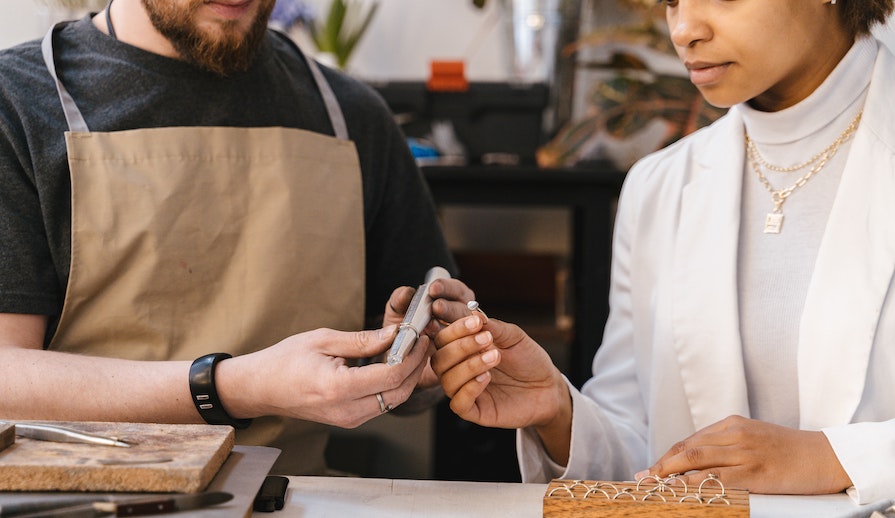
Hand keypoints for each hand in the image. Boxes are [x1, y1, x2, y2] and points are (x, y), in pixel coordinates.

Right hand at [218, 325, 431, 428]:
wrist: (261, 388)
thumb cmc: (284, 361)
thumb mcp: (323, 339)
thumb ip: (362, 340)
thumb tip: (395, 335)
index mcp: (339, 388)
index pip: (392, 375)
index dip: (412, 355)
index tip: (419, 336)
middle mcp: (347, 410)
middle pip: (400, 392)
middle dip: (416, 366)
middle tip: (422, 341)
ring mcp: (349, 419)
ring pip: (394, 400)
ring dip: (408, 376)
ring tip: (411, 350)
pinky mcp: (349, 420)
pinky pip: (381, 404)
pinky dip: (393, 385)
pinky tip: (394, 364)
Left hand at [381, 278, 475, 389]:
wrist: (404, 363)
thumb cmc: (404, 332)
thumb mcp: (397, 314)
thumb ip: (400, 301)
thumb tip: (407, 292)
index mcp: (454, 301)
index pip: (457, 290)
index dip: (447, 288)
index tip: (433, 288)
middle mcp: (465, 319)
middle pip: (464, 311)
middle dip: (449, 308)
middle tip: (436, 307)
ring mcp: (469, 339)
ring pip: (468, 332)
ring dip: (453, 328)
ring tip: (431, 327)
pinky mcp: (466, 360)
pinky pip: (468, 355)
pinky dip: (456, 351)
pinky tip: (440, 349)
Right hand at [432, 313, 571, 462]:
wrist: (548, 386)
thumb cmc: (528, 360)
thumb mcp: (514, 337)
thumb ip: (493, 327)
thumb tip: (474, 313)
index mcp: (464, 349)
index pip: (443, 339)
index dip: (455, 329)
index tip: (476, 322)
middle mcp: (460, 369)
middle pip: (439, 359)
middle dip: (461, 347)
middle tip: (487, 340)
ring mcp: (466, 390)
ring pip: (447, 380)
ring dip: (468, 366)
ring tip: (494, 357)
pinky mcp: (476, 411)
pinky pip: (458, 404)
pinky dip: (469, 389)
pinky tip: (486, 378)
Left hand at [636, 415, 852, 494]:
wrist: (828, 456)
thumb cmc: (789, 451)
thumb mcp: (754, 438)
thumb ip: (727, 445)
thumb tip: (696, 463)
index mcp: (732, 424)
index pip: (689, 441)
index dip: (666, 457)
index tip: (650, 470)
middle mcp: (734, 434)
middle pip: (686, 449)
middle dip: (660, 466)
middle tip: (641, 479)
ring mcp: (744, 453)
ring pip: (696, 462)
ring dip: (669, 475)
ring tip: (652, 487)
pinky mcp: (756, 473)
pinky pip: (718, 480)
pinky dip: (695, 485)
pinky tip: (681, 492)